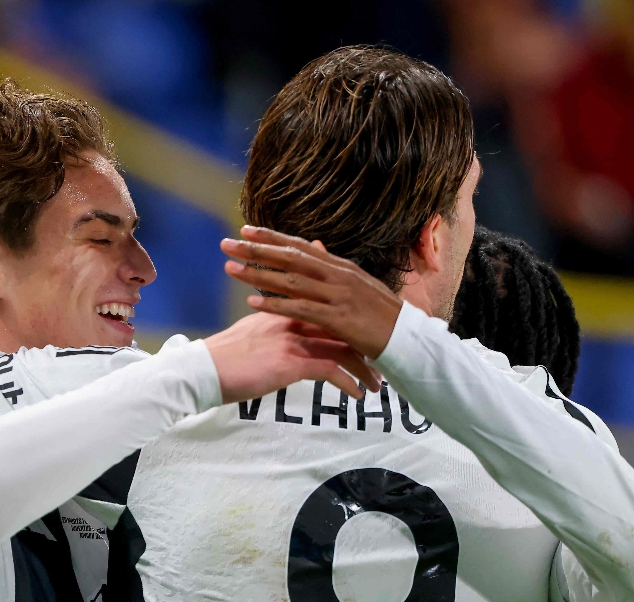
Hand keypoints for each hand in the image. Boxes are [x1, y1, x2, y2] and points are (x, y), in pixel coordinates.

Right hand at [203, 312, 379, 404]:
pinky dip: (348, 383)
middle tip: (381, 362)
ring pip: (342, 349)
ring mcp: (292, 341)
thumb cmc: (224, 357)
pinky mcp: (290, 363)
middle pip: (342, 328)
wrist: (203, 371)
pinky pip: (330, 371)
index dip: (351, 325)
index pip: (328, 311)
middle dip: (366, 346)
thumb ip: (272, 324)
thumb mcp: (251, 331)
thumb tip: (283, 328)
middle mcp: (292, 320)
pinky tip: (356, 395)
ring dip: (364, 369)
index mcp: (284, 311)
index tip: (367, 339)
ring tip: (375, 385)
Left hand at [221, 226, 402, 358]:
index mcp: (340, 266)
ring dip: (258, 274)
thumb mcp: (357, 284)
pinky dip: (276, 305)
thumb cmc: (380, 314)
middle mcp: (337, 276)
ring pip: (291, 281)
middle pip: (290, 258)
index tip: (245, 230)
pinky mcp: (338, 318)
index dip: (271, 237)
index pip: (299, 246)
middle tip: (227, 243)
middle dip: (257, 250)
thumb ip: (332, 267)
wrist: (406, 339)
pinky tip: (253, 303)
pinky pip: (301, 309)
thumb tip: (315, 246)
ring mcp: (338, 296)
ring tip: (231, 268)